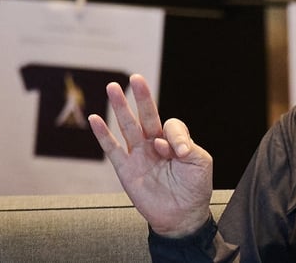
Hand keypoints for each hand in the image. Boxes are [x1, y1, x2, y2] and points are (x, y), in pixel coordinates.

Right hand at [88, 74, 212, 237]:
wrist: (182, 216)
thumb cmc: (194, 188)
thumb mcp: (200, 163)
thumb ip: (186, 145)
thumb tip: (163, 143)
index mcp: (174, 141)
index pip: (170, 125)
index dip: (175, 136)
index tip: (179, 154)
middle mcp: (155, 144)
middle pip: (146, 116)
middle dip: (141, 97)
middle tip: (135, 78)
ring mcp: (139, 155)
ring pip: (128, 127)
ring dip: (120, 108)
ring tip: (113, 87)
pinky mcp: (126, 170)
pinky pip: (112, 149)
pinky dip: (103, 135)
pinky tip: (95, 119)